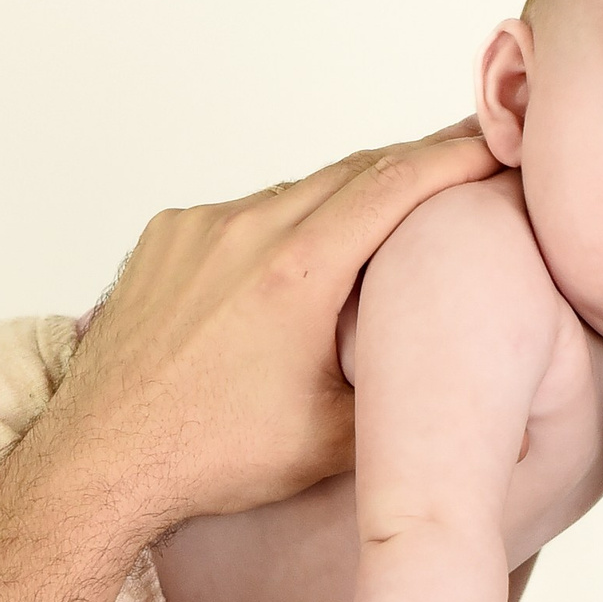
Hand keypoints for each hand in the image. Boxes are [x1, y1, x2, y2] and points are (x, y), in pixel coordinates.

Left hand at [50, 124, 498, 528]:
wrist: (104, 459)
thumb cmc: (212, 456)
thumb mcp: (334, 439)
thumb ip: (400, 387)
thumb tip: (462, 380)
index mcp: (298, 272)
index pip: (395, 185)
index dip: (456, 157)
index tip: (497, 142)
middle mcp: (246, 231)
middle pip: (351, 172)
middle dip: (412, 164)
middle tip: (461, 158)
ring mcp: (199, 228)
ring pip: (293, 193)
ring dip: (342, 201)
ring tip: (382, 219)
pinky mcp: (165, 238)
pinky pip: (240, 215)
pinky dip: (278, 226)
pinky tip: (293, 261)